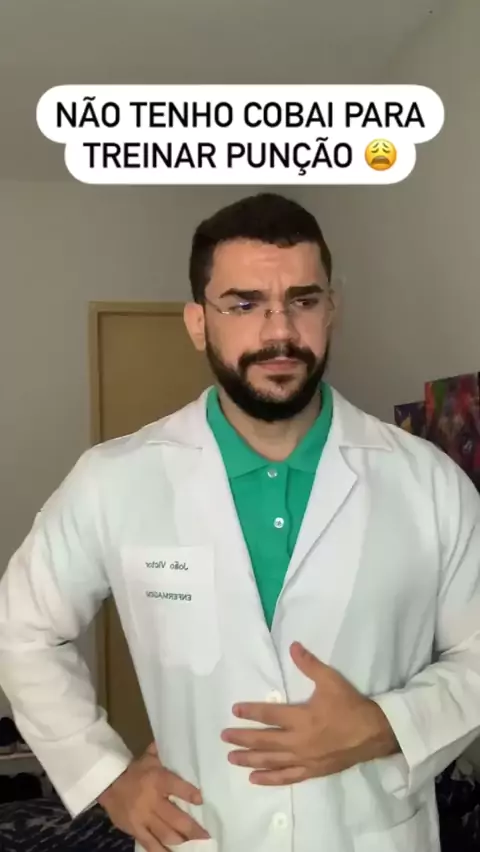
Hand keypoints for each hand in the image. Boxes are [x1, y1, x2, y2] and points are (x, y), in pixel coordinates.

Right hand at [98, 742, 209, 850]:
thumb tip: (181, 742)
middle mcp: (151, 800)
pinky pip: (150, 845)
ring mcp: (143, 818)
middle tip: (207, 835)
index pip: (177, 787)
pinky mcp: (135, 830)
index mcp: (157, 779)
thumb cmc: (134, 770)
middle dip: (193, 829)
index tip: (202, 801)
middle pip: (176, 818)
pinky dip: (163, 851)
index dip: (191, 794)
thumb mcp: (149, 757)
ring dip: (182, 841)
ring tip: (195, 844)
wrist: (108, 783)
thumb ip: (165, 752)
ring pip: (166, 834)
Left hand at [221, 642, 397, 785]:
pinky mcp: (312, 771)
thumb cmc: (350, 706)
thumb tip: (293, 645)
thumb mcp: (331, 680)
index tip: (234, 710)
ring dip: (249, 759)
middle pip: (264, 740)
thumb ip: (309, 664)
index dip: (250, 712)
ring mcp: (304, 759)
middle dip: (242, 738)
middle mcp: (299, 741)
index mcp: (302, 717)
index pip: (269, 714)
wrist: (374, 733)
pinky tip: (254, 778)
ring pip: (271, 761)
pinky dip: (269, 778)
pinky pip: (286, 777)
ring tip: (231, 758)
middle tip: (224, 737)